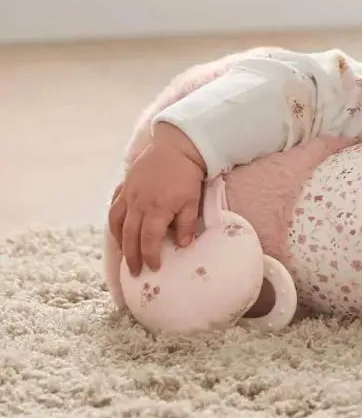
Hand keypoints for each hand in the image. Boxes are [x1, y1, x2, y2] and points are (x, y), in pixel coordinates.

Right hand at [108, 123, 206, 276]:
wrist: (177, 145)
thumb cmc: (188, 174)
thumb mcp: (192, 201)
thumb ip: (186, 224)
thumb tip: (184, 246)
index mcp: (156, 209)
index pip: (148, 241)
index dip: (150, 257)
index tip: (154, 268)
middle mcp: (138, 204)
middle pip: (130, 236)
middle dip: (131, 256)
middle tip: (134, 272)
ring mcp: (129, 194)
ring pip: (117, 222)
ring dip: (119, 240)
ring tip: (123, 253)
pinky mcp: (125, 184)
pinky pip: (114, 206)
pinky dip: (114, 220)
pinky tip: (117, 227)